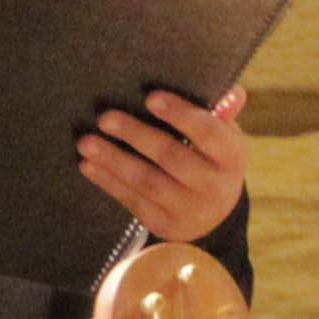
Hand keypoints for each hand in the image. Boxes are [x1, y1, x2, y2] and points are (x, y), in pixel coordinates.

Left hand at [77, 86, 247, 242]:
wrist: (214, 213)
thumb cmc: (211, 158)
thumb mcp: (222, 136)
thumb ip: (221, 112)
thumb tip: (232, 92)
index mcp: (230, 157)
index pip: (208, 133)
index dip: (180, 115)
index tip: (150, 98)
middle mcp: (214, 187)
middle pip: (172, 158)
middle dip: (136, 135)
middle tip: (105, 118)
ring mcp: (189, 210)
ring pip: (148, 182)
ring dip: (114, 161)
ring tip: (86, 142)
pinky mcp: (166, 225)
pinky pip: (133, 201)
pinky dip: (108, 182)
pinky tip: (89, 166)